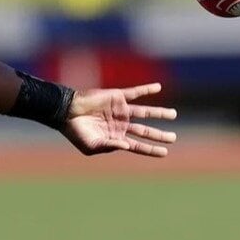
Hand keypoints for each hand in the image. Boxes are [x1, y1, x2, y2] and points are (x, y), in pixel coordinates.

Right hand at [62, 83, 176, 156]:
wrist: (66, 112)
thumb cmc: (75, 132)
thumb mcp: (91, 145)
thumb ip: (110, 146)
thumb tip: (128, 146)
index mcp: (115, 138)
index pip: (137, 145)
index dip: (151, 149)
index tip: (165, 152)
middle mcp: (121, 124)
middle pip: (145, 131)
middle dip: (159, 135)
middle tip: (173, 138)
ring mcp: (120, 110)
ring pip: (144, 112)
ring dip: (159, 113)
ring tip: (173, 114)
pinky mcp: (117, 97)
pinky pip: (135, 92)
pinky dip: (147, 89)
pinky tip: (158, 87)